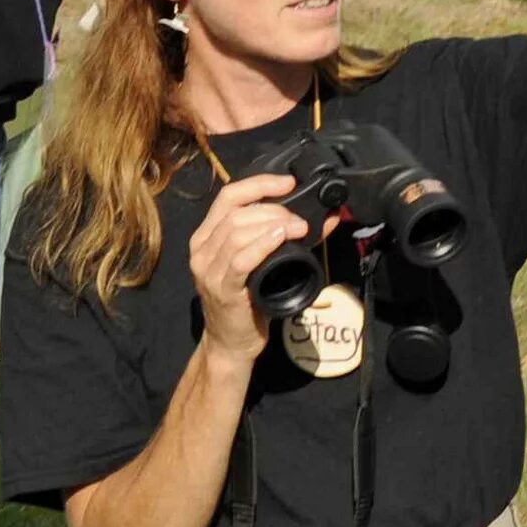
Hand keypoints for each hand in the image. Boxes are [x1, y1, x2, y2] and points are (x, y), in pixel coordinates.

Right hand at [190, 173, 305, 361]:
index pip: (228, 196)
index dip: (260, 184)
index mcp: (206, 237)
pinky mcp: (222, 289)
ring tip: (298, 229)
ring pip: (237, 232)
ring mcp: (208, 270)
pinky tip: (281, 239)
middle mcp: (201, 250)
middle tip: (299, 220)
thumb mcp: (259, 263)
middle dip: (273, 209)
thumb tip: (324, 217)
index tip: (288, 183)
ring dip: (273, 225)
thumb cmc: (247, 302)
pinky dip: (263, 245)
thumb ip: (279, 237)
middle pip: (236, 213)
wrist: (231, 344)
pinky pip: (241, 259)